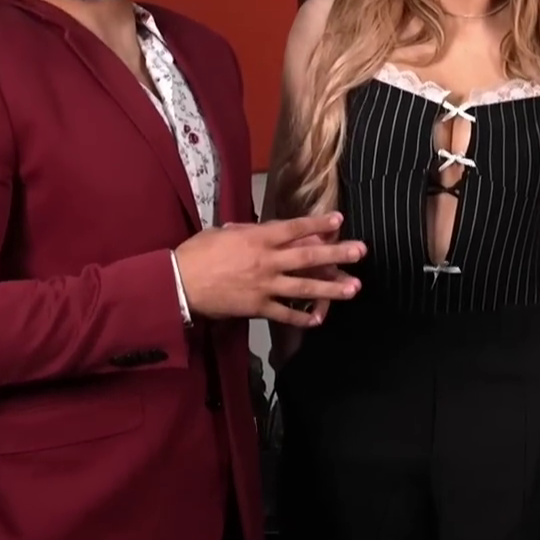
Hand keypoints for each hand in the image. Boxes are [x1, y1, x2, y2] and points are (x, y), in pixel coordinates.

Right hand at [174, 212, 364, 326]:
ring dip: (331, 288)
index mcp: (258, 239)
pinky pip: (285, 313)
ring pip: (304, 287)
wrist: (179, 283)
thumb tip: (262, 230)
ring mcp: (265, 286)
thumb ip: (247, 232)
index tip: (339, 219)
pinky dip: (302, 317)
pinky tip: (318, 320)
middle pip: (308, 257)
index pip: (295, 228)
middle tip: (360, 252)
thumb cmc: (197, 253)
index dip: (318, 224)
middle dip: (337, 254)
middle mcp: (267, 261)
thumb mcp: (223, 232)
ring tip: (354, 289)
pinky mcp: (258, 307)